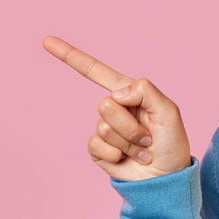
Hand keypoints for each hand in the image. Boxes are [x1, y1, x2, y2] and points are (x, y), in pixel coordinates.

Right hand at [43, 35, 191, 180]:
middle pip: (107, 105)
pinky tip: (127, 159)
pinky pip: (96, 145)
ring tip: (143, 149)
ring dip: (128, 142)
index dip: (71, 56)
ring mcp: (105, 129)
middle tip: (148, 137)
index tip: (46, 41)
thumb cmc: (172, 143)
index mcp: (130, 93)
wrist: (166, 177)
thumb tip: (117, 93)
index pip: (96, 71)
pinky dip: (115, 154)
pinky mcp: (98, 149)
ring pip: (104, 128)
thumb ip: (146, 92)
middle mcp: (115, 108)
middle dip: (130, 126)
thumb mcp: (169, 112)